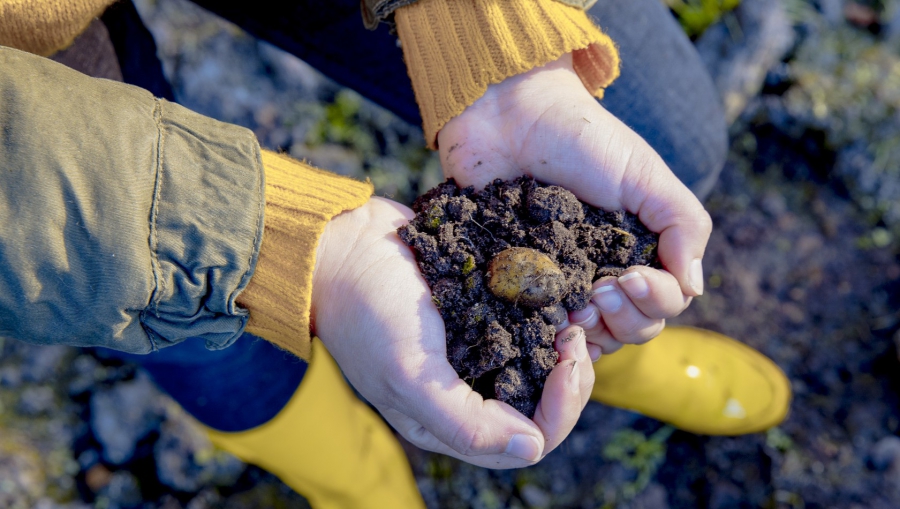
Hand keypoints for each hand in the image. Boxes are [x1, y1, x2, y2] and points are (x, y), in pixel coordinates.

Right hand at [311, 197, 594, 467]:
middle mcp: (466, 392)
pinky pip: (528, 328)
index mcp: (446, 420)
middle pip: (543, 408)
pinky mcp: (479, 313)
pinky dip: (551, 317)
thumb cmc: (367, 309)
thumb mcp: (408, 374)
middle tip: (574, 334)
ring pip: (541, 368)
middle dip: (570, 379)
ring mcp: (474, 351)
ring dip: (564, 347)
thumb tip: (531, 449)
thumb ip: (464, 423)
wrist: (341, 242)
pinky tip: (561, 296)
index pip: (527, 441)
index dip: (559, 409)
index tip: (566, 358)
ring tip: (571, 314)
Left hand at [438, 53, 711, 358]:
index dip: (654, 301)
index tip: (630, 277)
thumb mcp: (645, 175)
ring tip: (573, 311)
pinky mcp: (516, 283)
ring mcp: (557, 283)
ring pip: (588, 337)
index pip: (663, 304)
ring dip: (590, 334)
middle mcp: (601, 274)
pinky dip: (544, 335)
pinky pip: (533, 327)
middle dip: (624, 320)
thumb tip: (693, 289)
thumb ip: (682, 225)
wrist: (510, 115)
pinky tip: (543, 324)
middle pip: (630, 330)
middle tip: (599, 291)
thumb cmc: (583, 138)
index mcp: (637, 252)